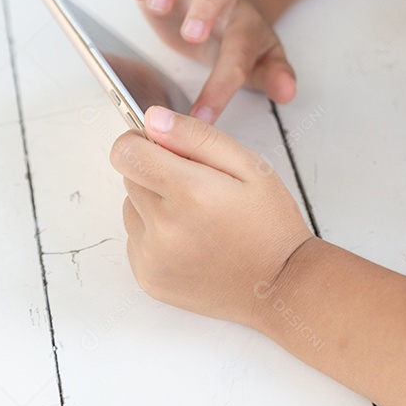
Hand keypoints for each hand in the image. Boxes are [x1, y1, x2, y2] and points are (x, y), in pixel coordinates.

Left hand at [110, 105, 313, 326]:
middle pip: (128, 177)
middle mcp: (164, 228)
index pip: (126, 152)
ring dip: (155, 204)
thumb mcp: (250, 165)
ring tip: (196, 217)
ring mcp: (152, 257)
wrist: (280, 285)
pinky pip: (135, 239)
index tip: (164, 147)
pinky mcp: (148, 278)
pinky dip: (155, 233)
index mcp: (189, 192)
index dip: (141, 141)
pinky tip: (190, 239)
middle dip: (155, 172)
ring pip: (130, 207)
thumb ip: (197, 137)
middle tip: (198, 188)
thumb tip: (152, 120)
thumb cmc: (270, 223)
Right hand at [126, 0, 295, 121]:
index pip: (241, 47)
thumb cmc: (234, 37)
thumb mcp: (258, 61)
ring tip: (153, 4)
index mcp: (244, 19)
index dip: (222, 83)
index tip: (202, 114)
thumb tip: (287, 91)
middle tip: (191, 35)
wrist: (220, 7)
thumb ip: (273, 75)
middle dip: (208, 3)